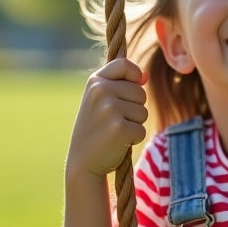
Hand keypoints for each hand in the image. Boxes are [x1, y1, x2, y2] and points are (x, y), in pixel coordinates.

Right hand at [67, 58, 148, 178]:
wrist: (82, 162)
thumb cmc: (94, 129)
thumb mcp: (99, 100)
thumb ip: (120, 84)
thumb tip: (145, 75)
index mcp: (95, 81)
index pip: (125, 64)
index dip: (135, 75)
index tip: (132, 87)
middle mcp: (101, 91)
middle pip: (140, 92)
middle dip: (133, 108)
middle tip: (113, 121)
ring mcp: (110, 109)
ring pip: (143, 112)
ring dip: (134, 124)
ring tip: (114, 131)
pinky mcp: (120, 128)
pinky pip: (141, 129)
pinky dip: (133, 138)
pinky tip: (117, 143)